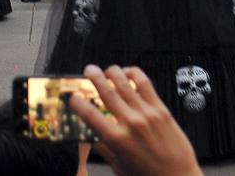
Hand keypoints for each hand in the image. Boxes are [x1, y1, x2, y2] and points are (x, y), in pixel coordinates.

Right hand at [70, 64, 201, 175]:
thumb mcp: (120, 168)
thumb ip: (106, 150)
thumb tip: (95, 139)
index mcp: (117, 140)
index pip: (91, 115)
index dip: (79, 103)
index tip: (73, 98)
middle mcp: (131, 123)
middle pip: (107, 92)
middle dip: (95, 78)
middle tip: (88, 70)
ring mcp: (146, 113)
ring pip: (125, 83)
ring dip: (113, 72)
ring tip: (107, 69)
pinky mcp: (160, 109)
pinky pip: (145, 84)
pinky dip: (135, 74)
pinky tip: (129, 72)